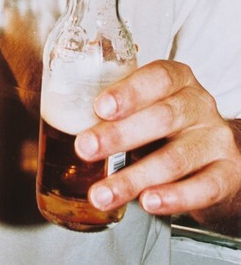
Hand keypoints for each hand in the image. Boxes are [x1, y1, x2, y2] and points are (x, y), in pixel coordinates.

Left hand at [74, 60, 240, 223]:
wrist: (214, 155)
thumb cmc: (166, 124)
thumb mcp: (146, 103)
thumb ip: (115, 101)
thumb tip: (57, 101)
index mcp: (178, 79)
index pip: (157, 77)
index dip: (129, 91)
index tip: (99, 107)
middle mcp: (200, 104)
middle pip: (161, 118)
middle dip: (119, 136)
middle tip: (84, 148)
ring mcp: (216, 139)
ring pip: (175, 159)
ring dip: (134, 178)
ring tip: (101, 192)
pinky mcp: (228, 173)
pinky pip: (204, 188)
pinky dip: (175, 197)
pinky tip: (149, 202)